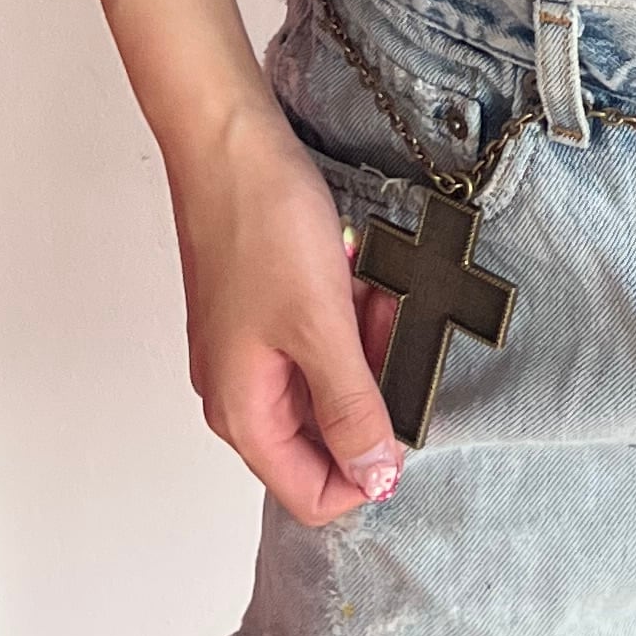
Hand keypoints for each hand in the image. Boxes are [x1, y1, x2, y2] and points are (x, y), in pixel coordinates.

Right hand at [166, 104, 405, 522]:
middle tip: (386, 337)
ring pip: (329, 381)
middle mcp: (241, 391)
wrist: (228, 141)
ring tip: (370, 294)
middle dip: (371, 392)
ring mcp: (252, 349)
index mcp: (243, 412)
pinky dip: (349, 314)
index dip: (368, 474)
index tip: (408, 426)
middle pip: (325, 437)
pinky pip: (323, 337)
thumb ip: (352, 409)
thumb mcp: (321, 326)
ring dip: (364, 346)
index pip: (313, 495)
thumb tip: (375, 479)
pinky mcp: (267, 311)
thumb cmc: (259, 224)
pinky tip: (356, 275)